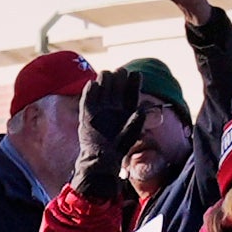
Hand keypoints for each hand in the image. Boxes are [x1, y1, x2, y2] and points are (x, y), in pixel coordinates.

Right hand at [72, 68, 144, 198]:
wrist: (101, 159)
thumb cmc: (118, 147)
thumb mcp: (131, 133)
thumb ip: (137, 120)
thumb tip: (144, 107)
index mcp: (127, 110)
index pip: (131, 92)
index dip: (133, 82)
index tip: (136, 74)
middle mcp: (114, 107)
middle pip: (116, 87)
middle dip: (118, 78)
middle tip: (120, 72)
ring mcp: (100, 109)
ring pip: (102, 89)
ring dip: (104, 80)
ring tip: (106, 74)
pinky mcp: (87, 113)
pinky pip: (87, 99)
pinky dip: (89, 91)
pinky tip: (92, 84)